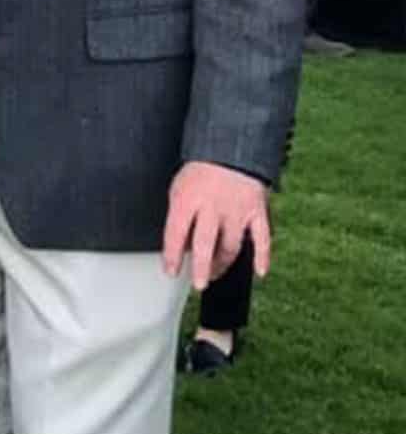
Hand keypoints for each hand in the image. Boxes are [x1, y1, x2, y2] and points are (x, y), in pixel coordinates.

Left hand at [162, 160, 270, 289]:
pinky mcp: (257, 211)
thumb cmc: (201, 172)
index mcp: (187, 200)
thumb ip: (179, 216)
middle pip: (205, 243)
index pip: (175, 233)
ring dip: (223, 264)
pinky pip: (262, 238)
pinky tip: (260, 272)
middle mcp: (211, 207)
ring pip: (231, 245)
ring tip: (215, 273)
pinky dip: (263, 257)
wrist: (231, 150)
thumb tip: (178, 246)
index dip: (172, 256)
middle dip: (201, 267)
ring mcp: (236, 210)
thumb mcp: (179, 189)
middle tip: (199, 284)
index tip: (171, 272)